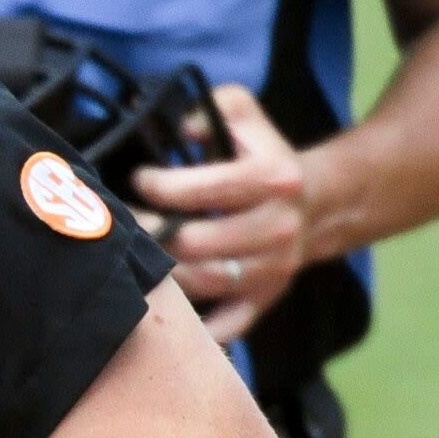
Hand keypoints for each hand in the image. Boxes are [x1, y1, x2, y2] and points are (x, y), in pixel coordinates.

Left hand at [132, 83, 307, 342]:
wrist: (316, 204)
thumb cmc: (262, 156)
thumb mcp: (244, 113)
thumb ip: (212, 107)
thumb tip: (181, 126)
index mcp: (275, 179)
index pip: (204, 189)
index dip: (159, 187)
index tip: (138, 180)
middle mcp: (278, 228)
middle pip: (197, 244)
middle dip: (150, 234)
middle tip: (122, 225)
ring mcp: (273, 270)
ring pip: (205, 284)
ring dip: (161, 275)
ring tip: (131, 258)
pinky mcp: (265, 300)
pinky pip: (229, 326)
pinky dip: (197, 330)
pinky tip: (164, 318)